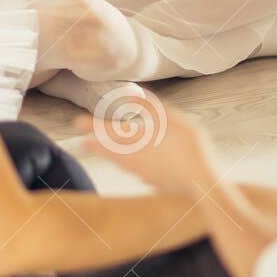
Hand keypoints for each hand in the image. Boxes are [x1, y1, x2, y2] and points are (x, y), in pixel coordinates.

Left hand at [77, 91, 218, 196]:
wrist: (200, 183)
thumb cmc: (190, 147)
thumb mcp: (174, 119)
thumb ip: (152, 106)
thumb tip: (133, 93)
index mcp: (138, 139)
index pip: (109, 130)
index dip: (92, 126)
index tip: (76, 123)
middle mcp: (135, 157)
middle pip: (110, 149)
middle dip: (95, 144)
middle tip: (82, 141)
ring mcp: (142, 171)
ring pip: (119, 161)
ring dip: (107, 155)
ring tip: (99, 151)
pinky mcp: (151, 181)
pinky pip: (131, 171)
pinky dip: (123, 165)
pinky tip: (126, 165)